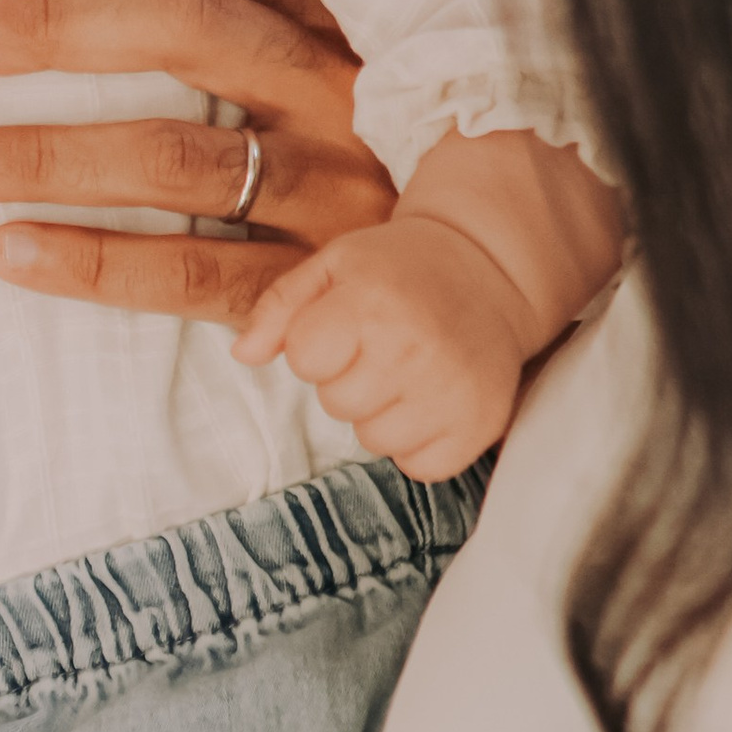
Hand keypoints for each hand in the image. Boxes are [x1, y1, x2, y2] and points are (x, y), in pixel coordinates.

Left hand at [0, 0, 394, 330]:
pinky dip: (95, 265)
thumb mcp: (336, 44)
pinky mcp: (315, 285)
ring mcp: (333, 190)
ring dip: (51, 157)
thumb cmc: (375, 135)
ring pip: (177, 160)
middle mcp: (340, 88)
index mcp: (341, 12)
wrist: (485, 281)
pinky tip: (7, 255)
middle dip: (64, 26)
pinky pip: (193, 275)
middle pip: (192, 32)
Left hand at [234, 209, 529, 479]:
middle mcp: (415, 350)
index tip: (346, 325)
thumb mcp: (334, 265)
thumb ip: (280, 306)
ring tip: (408, 370)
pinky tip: (431, 399)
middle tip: (383, 346)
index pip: (304, 359)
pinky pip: (420, 466)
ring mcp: (452, 393)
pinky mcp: (480, 426)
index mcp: (372, 303)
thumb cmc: (400, 269)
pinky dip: (420, 442)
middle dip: (349, 378)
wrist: (488, 272)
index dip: (317, 344)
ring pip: (376, 440)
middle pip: (337, 403)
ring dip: (383, 412)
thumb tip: (243, 354)